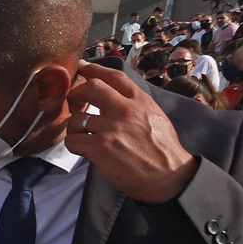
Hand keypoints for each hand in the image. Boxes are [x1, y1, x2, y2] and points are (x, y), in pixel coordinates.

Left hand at [66, 60, 200, 203]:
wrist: (169, 176)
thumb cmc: (164, 151)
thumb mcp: (156, 117)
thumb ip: (137, 106)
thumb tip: (118, 100)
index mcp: (140, 101)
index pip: (114, 77)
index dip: (94, 69)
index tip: (82, 67)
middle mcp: (125, 110)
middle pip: (90, 88)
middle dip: (77, 94)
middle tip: (75, 104)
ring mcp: (111, 128)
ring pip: (77, 118)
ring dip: (74, 126)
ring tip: (82, 135)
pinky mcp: (100, 147)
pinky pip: (73, 140)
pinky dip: (73, 144)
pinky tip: (83, 149)